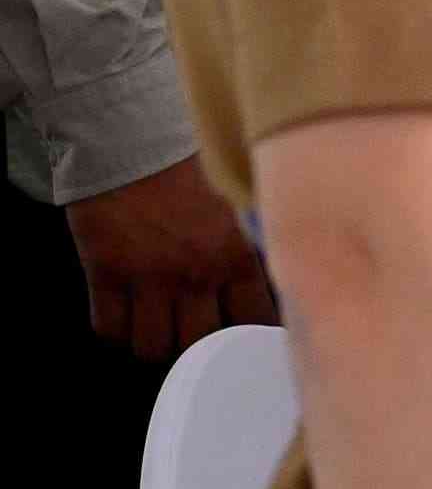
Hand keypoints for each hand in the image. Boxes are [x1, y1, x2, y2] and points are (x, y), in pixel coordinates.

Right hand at [66, 154, 279, 360]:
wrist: (132, 141)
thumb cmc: (190, 168)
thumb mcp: (237, 205)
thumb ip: (249, 245)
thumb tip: (269, 280)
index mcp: (236, 256)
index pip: (253, 321)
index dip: (247, 335)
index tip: (243, 338)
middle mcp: (195, 274)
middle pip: (198, 345)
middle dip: (198, 348)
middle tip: (195, 336)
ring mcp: (147, 278)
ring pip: (151, 346)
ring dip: (154, 342)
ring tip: (159, 329)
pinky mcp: (104, 273)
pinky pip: (108, 328)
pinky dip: (115, 331)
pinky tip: (125, 317)